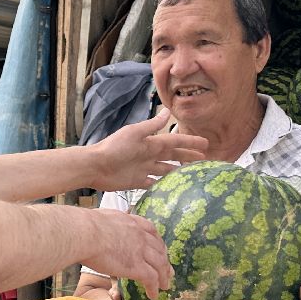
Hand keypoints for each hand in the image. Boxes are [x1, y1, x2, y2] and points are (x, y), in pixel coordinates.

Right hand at [83, 211, 172, 299]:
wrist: (85, 233)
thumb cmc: (84, 226)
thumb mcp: (102, 217)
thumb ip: (109, 222)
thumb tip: (101, 223)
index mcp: (132, 222)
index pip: (151, 231)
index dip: (157, 242)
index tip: (159, 250)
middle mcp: (141, 236)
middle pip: (159, 249)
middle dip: (165, 261)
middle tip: (168, 271)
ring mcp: (141, 251)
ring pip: (160, 265)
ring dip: (163, 277)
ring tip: (164, 286)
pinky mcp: (137, 267)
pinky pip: (151, 279)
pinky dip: (154, 288)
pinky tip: (153, 295)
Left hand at [89, 109, 207, 191]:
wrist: (95, 166)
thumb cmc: (114, 147)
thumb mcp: (135, 133)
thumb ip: (152, 125)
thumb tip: (167, 112)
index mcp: (150, 142)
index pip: (174, 142)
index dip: (189, 142)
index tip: (205, 144)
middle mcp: (148, 155)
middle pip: (172, 156)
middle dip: (188, 156)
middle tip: (204, 159)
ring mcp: (143, 169)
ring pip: (165, 169)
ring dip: (178, 171)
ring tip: (192, 174)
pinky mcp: (137, 182)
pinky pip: (154, 183)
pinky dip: (163, 184)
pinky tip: (173, 188)